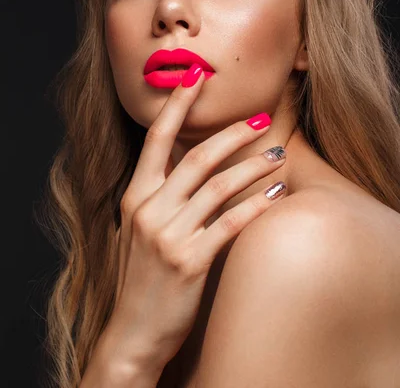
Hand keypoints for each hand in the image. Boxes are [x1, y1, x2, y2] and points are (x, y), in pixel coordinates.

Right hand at [103, 65, 286, 374]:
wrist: (132, 332)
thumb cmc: (140, 276)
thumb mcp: (139, 229)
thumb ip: (160, 195)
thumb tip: (192, 163)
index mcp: (135, 196)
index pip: (156, 140)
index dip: (176, 106)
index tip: (193, 77)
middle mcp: (149, 210)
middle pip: (197, 158)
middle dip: (231, 134)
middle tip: (259, 119)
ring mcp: (168, 236)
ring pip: (218, 187)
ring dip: (252, 167)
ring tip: (277, 155)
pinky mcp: (190, 262)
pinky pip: (230, 224)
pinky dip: (256, 205)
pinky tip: (275, 193)